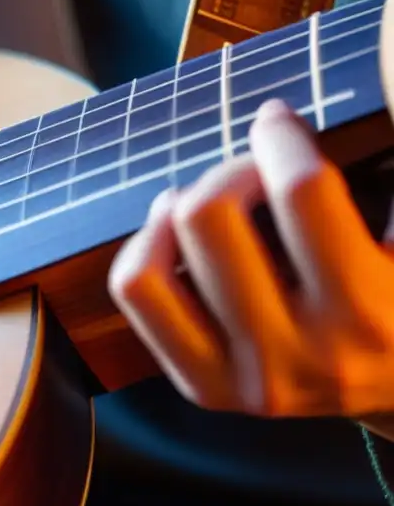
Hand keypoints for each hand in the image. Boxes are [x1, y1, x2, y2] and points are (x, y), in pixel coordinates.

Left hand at [109, 0, 393, 423]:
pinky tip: (175, 231)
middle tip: (254, 171)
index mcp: (370, 310)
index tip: (278, 120)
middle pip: (208, 214)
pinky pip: (136, 291)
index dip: (279, 134)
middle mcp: (302, 357)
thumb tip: (281, 116)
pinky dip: (146, 245)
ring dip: (182, 206)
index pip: (302, 188)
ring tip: (209, 199)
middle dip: (230, 170)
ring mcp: (245, 382)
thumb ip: (379, 179)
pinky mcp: (205, 388)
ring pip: (157, 256)